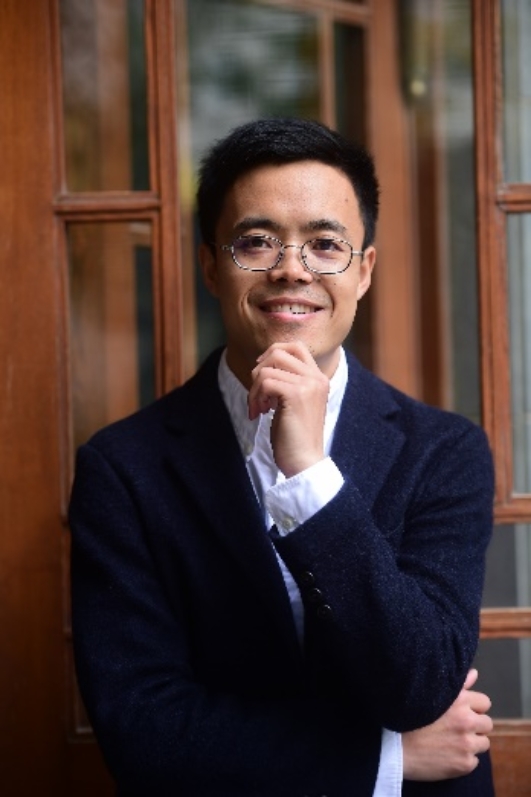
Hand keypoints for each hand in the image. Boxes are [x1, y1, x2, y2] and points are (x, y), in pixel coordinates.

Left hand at [248, 342, 329, 476]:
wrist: (304, 461)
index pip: (296, 347)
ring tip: (258, 408)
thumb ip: (287, 382)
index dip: (273, 353)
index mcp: (319, 378)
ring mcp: (308, 385)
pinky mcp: (296, 395)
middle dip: (259, 370)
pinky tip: (260, 413)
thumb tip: (262, 366)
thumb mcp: (294, 403)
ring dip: (255, 389)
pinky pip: (266, 382)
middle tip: (257, 393)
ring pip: (267, 369)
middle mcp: (316, 378)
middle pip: (279, 351)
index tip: (262, 374)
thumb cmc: (295, 436)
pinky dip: (256, 397)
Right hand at [402, 669, 492, 780]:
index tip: (461, 712)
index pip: (484, 703)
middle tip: (456, 728)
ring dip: (471, 743)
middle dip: (475, 725)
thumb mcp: (431, 693)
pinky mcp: (465, 764)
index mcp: (460, 700)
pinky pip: (473, 761)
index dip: (473, 707)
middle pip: (487, 724)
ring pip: (483, 743)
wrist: (393, 748)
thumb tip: (474, 674)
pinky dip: (463, 759)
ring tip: (450, 742)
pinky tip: (446, 755)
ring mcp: (467, 744)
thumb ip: (458, 684)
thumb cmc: (409, 716)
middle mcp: (467, 721)